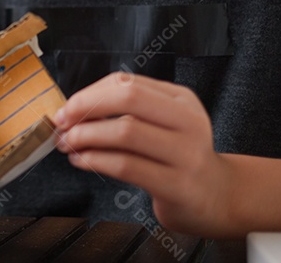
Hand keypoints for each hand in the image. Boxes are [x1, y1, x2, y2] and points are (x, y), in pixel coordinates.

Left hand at [53, 72, 234, 235]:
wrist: (218, 198)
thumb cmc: (179, 158)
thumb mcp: (164, 124)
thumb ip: (128, 111)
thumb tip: (74, 109)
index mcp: (181, 100)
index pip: (127, 82)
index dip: (89, 94)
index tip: (66, 109)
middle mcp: (188, 121)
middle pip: (128, 99)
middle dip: (85, 108)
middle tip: (63, 124)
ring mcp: (186, 154)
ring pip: (125, 131)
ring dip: (86, 136)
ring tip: (68, 145)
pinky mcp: (178, 185)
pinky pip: (127, 166)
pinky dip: (95, 160)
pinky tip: (81, 162)